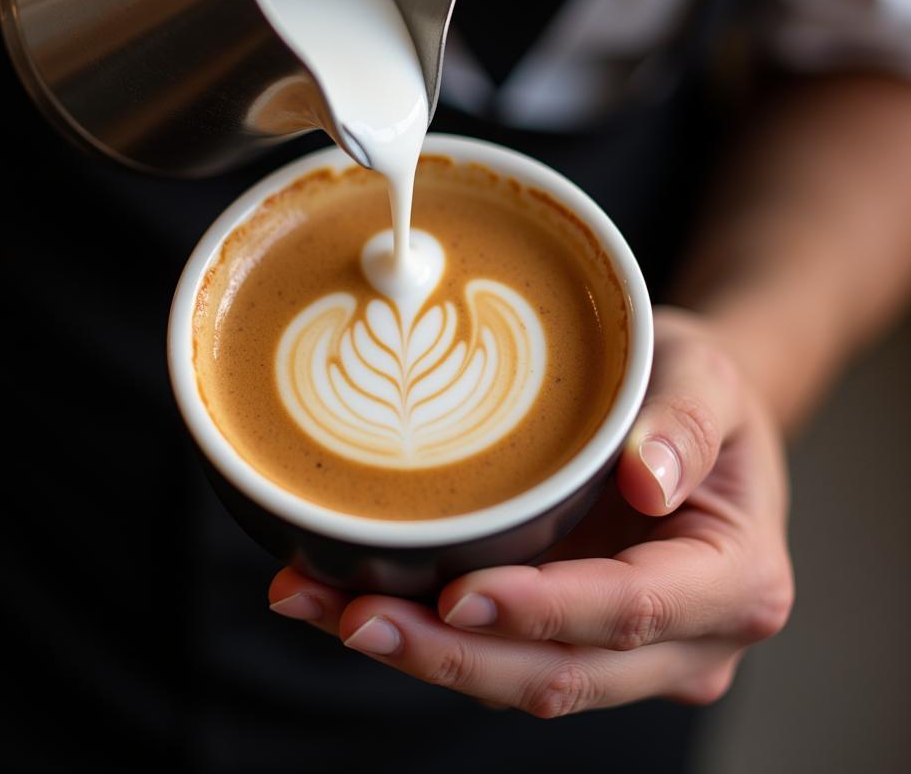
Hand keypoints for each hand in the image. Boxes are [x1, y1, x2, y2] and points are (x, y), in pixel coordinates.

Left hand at [267, 307, 794, 716]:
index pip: (631, 611)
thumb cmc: (701, 390)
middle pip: (563, 675)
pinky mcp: (574, 640)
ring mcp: (629, 655)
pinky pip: (499, 654)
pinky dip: (426, 636)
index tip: (456, 592)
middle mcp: (688, 641)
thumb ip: (687, 420)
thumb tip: (648, 480)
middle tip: (353, 615)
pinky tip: (348, 599)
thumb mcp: (708, 375)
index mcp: (737, 581)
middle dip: (452, 654)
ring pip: (519, 681)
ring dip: (420, 653)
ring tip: (319, 604)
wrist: (691, 417)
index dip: (541, 611)